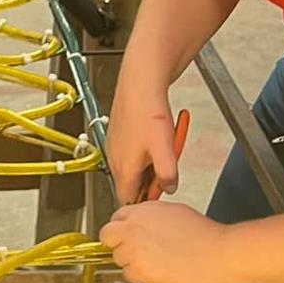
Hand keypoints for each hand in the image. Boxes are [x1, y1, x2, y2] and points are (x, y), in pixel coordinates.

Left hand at [99, 201, 232, 282]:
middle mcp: (133, 228)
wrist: (217, 253)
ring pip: (117, 258)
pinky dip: (139, 277)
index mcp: (141, 211)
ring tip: (152, 263)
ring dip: (130, 261)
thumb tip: (144, 223)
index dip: (123, 229)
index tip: (129, 236)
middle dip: (116, 243)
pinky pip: (128, 275)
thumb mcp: (173, 211)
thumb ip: (151, 216)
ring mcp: (133, 250)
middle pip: (107, 236)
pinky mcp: (138, 271)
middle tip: (131, 251)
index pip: (116, 218)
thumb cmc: (203, 234)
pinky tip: (156, 272)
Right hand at [108, 74, 181, 206]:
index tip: (161, 189)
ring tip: (162, 146)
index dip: (146, 200)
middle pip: (131, 184)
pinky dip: (144, 150)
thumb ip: (168, 175)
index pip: (128, 200)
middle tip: (166, 164)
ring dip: (148, 164)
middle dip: (149, 180)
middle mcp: (114, 159)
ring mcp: (114, 146)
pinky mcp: (118, 135)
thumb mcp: (165, 149)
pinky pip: (131, 152)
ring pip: (132, 167)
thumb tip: (169, 188)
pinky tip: (154, 136)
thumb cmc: (149, 112)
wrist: (141, 82)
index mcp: (123, 168)